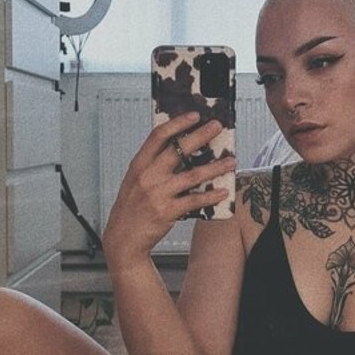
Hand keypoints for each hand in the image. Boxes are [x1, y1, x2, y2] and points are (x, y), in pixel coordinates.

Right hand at [101, 110, 235, 268]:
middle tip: (217, 127)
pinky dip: (211, 196)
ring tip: (230, 161)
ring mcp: (158, 193)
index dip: (177, 123)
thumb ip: (153, 163)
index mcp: (139, 164)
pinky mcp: (167, 211)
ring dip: (215, 167)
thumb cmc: (131, 207)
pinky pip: (195, 200)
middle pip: (178, 150)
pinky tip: (223, 191)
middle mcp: (148, 176)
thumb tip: (180, 147)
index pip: (158, 136)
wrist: (123, 238)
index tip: (194, 115)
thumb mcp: (135, 180)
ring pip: (192, 175)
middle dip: (201, 135)